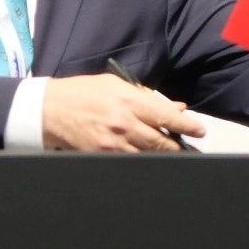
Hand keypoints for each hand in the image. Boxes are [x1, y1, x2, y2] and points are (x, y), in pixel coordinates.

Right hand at [41, 74, 205, 151]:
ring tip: (174, 156)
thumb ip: (146, 96)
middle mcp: (123, 123)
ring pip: (148, 156)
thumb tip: (174, 108)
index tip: (199, 131)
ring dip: (162, 157)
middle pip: (160, 142)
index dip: (186, 125)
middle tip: (191, 150)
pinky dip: (141, 162)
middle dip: (179, 147)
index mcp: (128, 100)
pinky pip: (128, 163)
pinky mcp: (101, 156)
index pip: (165, 116)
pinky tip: (148, 160)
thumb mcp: (116, 85)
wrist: (49, 110)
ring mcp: (112, 143)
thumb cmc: (83, 93)